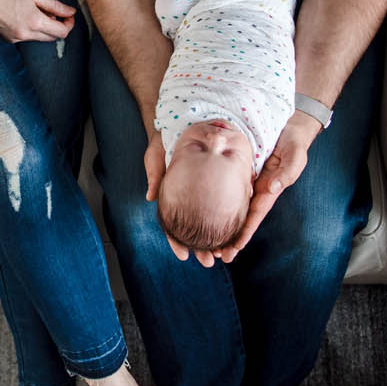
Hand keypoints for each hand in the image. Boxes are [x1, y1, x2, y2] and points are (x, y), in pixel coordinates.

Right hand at [0, 0, 75, 42]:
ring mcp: (16, 38)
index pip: (61, 33)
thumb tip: (71, 12)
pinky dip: (32, 30)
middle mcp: (26, 34)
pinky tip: (26, 16)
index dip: (69, 24)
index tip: (69, 16)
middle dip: (58, 26)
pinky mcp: (9, 39)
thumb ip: (56, 5)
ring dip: (45, 28)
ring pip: (40, 38)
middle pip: (52, 38)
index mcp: (34, 22)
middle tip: (56, 12)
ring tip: (38, 11)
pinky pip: (28, 38)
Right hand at [144, 131, 221, 267]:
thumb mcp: (156, 153)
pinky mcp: (219, 184)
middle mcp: (188, 198)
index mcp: (173, 195)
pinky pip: (224, 206)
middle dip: (202, 247)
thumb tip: (151, 197)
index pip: (173, 223)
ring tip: (224, 256)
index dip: (177, 241)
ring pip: (211, 222)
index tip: (183, 255)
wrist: (182, 123)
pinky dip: (228, 222)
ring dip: (217, 240)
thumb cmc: (163, 140)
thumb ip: (155, 173)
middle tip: (209, 262)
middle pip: (195, 228)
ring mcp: (203, 193)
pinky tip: (234, 235)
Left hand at [217, 111, 323, 262]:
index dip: (244, 233)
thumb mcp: (294, 156)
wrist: (287, 127)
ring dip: (220, 225)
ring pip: (230, 207)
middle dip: (230, 238)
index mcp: (268, 190)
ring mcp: (245, 182)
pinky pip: (224, 189)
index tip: (234, 249)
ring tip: (207, 244)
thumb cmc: (293, 143)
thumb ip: (287, 172)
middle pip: (239, 218)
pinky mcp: (237, 172)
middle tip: (216, 256)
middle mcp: (255, 190)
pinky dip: (215, 202)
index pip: (253, 216)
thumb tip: (273, 188)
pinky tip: (201, 212)